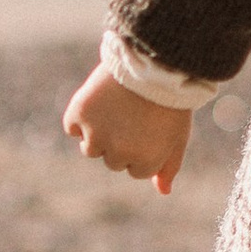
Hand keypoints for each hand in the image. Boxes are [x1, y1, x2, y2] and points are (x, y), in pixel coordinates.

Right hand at [62, 65, 191, 194]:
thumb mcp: (177, 134)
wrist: (153, 59)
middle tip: (135, 113)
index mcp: (146, 162)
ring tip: (116, 107)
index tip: (153, 125)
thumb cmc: (169, 98)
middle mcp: (119, 153)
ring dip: (98, 133)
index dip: (145, 146)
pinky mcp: (79, 113)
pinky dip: (80, 117)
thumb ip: (169, 166)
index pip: (136, 171)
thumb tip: (163, 191)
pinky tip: (98, 100)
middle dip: (122, 141)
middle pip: (113, 161)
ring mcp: (97, 134)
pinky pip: (72, 127)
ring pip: (89, 149)